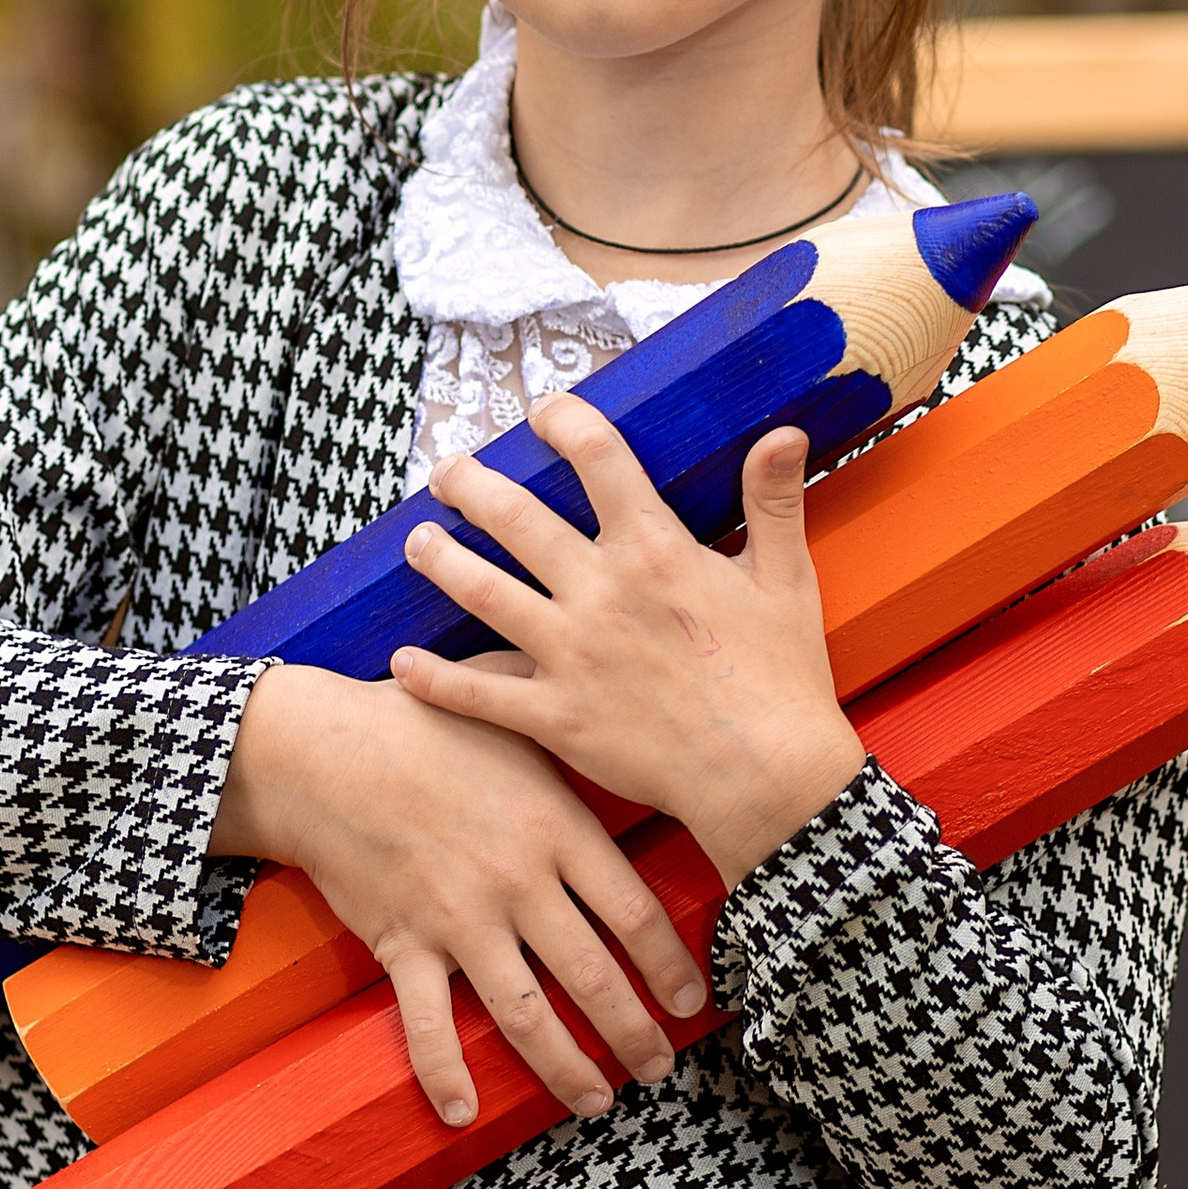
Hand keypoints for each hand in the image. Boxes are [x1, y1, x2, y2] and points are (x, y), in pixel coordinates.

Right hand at [208, 661, 705, 1130]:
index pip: (634, 912)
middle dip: (635, 1033)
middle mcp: (516, 882)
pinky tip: (465, 1114)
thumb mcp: (508, 711)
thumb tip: (623, 707)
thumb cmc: (421, 722)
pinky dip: (445, 1074)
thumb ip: (565, 717)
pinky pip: (427, 1025)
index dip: (670, 966)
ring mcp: (459, 920)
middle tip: (660, 1070)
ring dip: (567, 1068)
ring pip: (527, 1015)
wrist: (322, 750)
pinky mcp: (403, 944)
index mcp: (553, 827)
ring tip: (597, 1101)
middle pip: (594, 976)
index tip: (693, 1003)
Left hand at [389, 403, 866, 887]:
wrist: (766, 776)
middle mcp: (600, 592)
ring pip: (482, 592)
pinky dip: (433, 678)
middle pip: (515, 518)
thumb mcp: (786, 579)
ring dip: (440, 560)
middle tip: (446, 472)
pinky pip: (478, 692)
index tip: (544, 412)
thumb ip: (773, 501)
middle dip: (470, 484)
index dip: (563, 421)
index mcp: (654, 550)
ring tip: (417, 542)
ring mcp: (570, 655)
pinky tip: (401, 663)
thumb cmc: (779, 678)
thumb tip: (784, 432)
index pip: (597, 457)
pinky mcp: (555, 716)